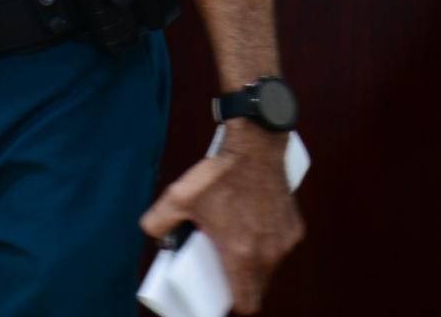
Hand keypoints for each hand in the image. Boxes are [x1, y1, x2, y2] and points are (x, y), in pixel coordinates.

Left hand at [140, 123, 303, 312]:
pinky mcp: (294, 226)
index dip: (232, 304)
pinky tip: (248, 223)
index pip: (247, 302)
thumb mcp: (177, 198)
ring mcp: (285, 240)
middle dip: (240, 282)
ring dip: (253, 261)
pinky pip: (279, 245)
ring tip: (233, 242)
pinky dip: (265, 242)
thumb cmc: (220, 174)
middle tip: (221, 265)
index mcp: (242, 254)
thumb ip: (158, 222)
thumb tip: (153, 234)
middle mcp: (270, 253)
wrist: (255, 147)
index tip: (220, 294)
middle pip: (257, 286)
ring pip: (270, 266)